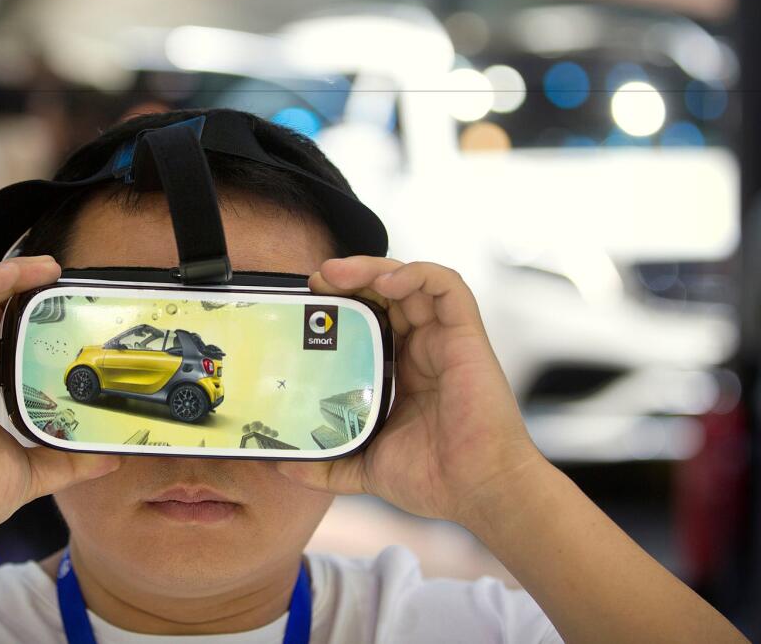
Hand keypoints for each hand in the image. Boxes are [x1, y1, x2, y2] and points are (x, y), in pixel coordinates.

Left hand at [277, 257, 546, 525]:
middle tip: (316, 282)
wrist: (477, 493)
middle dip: (350, 278)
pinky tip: (385, 283)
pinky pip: (447, 286)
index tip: (308, 305)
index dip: (341, 304)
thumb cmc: (433, 480)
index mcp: (401, 370)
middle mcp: (423, 348)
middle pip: (386, 292)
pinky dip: (416, 274)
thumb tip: (282, 465)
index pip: (369, 318)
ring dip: (373, 268)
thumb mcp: (363, 467)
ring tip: (336, 274)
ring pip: (411, 280)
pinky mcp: (467, 336)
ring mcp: (445, 339)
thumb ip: (325, 465)